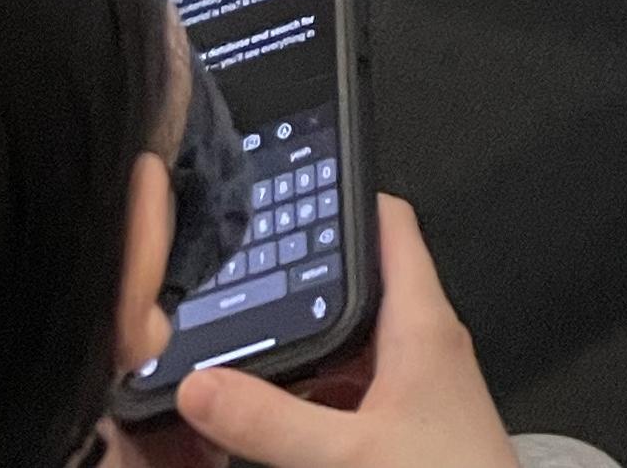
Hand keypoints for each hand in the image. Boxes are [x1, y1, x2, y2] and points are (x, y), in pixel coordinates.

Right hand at [176, 200, 514, 467]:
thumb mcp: (344, 454)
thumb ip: (270, 421)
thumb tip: (202, 385)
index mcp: (422, 322)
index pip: (390, 224)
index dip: (345, 196)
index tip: (296, 186)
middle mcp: (424, 342)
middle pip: (360, 283)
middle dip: (304, 281)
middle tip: (246, 274)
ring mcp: (418, 383)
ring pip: (353, 342)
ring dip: (307, 344)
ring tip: (245, 343)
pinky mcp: (410, 422)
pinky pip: (356, 387)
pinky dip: (317, 391)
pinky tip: (278, 414)